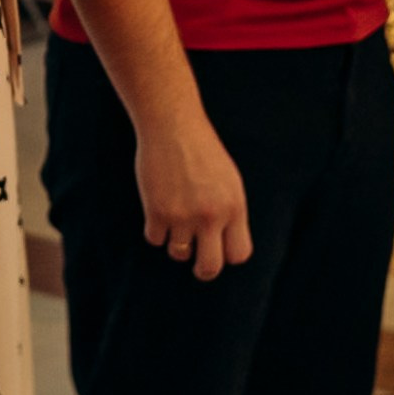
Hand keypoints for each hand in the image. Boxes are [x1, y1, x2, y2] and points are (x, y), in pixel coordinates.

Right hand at [137, 113, 251, 281]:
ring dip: (175, 242)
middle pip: (210, 267)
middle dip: (203, 269)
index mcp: (234, 207)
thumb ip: (229, 212)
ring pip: (178, 253)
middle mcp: (211, 216)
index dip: (227, 255)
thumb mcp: (229, 180)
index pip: (239, 254)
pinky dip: (154, 229)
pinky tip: (157, 208)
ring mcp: (183, 215)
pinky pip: (154, 239)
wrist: (173, 125)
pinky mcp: (157, 211)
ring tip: (174, 219)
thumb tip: (224, 246)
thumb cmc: (201, 149)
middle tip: (196, 261)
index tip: (218, 248)